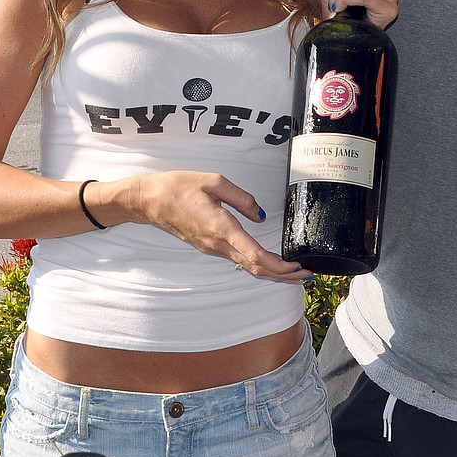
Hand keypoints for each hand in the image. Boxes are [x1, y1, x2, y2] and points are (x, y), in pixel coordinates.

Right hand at [128, 170, 309, 282]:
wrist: (148, 201)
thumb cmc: (179, 187)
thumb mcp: (214, 181)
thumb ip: (242, 198)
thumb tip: (261, 215)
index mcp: (221, 228)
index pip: (254, 255)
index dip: (279, 265)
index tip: (298, 268)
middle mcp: (217, 244)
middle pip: (255, 268)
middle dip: (283, 274)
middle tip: (307, 275)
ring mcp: (212, 248)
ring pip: (247, 266)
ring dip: (272, 271)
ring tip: (296, 270)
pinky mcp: (209, 246)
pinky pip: (238, 260)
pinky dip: (258, 264)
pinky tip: (270, 260)